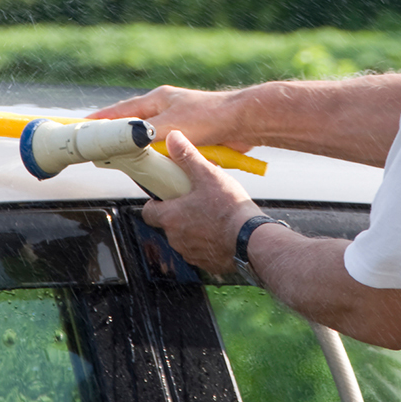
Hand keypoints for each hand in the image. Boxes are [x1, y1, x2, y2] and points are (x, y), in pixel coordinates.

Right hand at [89, 85, 252, 151]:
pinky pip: (169, 150)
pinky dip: (162, 159)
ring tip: (129, 165)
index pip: (121, 110)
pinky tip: (158, 169)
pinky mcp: (191, 136)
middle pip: (134, 126)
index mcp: (157, 100)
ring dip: (144, 153)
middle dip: (120, 139)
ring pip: (152, 141)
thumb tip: (126, 145)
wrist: (243, 123)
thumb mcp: (170, 127)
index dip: (101, 120)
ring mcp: (179, 122)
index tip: (83, 126)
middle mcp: (166, 109)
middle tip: (103, 151)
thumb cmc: (209, 117)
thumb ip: (145, 135)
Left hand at [141, 130, 262, 273]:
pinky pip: (200, 250)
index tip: (167, 193)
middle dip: (179, 212)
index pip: (148, 211)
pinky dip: (207, 240)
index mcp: (171, 217)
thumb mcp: (208, 175)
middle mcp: (176, 238)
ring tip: (212, 214)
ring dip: (193, 227)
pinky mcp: (206, 263)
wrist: (252, 240)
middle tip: (195, 199)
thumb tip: (173, 139)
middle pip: (168, 223)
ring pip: (184, 237)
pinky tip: (222, 229)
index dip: (156, 201)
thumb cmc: (230, 211)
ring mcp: (190, 252)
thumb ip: (188, 156)